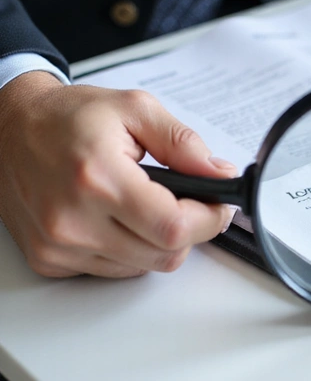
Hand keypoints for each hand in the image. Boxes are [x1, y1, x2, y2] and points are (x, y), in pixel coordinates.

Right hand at [0, 71, 236, 277]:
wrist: (7, 128)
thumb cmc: (68, 117)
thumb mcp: (135, 109)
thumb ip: (184, 144)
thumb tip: (220, 175)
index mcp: (99, 177)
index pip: (173, 227)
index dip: (209, 219)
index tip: (219, 205)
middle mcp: (73, 219)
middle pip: (164, 255)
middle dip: (190, 230)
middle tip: (189, 202)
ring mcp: (59, 246)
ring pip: (143, 268)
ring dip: (158, 242)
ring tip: (148, 204)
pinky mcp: (50, 260)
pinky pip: (113, 271)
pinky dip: (130, 251)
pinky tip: (119, 218)